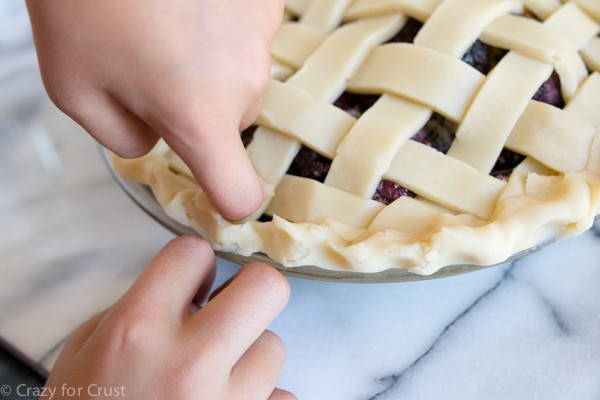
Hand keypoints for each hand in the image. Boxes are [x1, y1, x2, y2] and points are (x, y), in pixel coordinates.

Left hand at [26, 0, 283, 218]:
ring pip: (240, 78)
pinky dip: (222, 30)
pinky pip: (248, 38)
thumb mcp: (75, 91)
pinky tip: (188, 3)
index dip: (229, 201)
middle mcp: (243, 80)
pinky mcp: (267, 0)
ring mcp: (262, 33)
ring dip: (210, 67)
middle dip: (198, 110)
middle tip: (152, 67)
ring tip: (165, 24)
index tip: (217, 195)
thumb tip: (159, 140)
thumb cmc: (82, 5)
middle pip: (232, 124)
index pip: (239, 192)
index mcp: (197, 114)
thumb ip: (125, 141)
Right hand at [43, 237, 294, 399]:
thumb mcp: (83, 357)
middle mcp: (190, 364)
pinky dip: (258, 399)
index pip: (194, 252)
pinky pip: (280, 399)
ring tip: (213, 378)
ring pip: (274, 348)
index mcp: (137, 333)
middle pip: (267, 287)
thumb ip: (133, 310)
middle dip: (251, 292)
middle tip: (230, 311)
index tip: (193, 282)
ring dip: (248, 356)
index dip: (194, 264)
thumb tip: (186, 290)